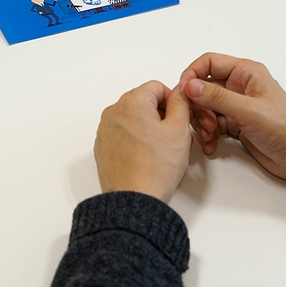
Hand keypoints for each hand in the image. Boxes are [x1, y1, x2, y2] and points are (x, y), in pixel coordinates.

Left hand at [94, 81, 191, 202]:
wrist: (134, 198)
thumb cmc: (155, 167)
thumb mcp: (179, 129)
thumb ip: (181, 103)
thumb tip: (179, 93)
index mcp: (132, 101)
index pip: (157, 87)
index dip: (174, 101)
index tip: (182, 117)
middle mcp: (114, 111)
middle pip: (144, 103)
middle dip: (162, 116)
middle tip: (176, 136)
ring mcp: (106, 129)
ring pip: (134, 119)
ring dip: (150, 129)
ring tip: (163, 150)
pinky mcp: (103, 146)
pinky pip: (123, 135)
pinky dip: (136, 141)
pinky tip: (147, 158)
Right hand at [180, 53, 285, 200]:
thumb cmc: (285, 130)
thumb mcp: (248, 111)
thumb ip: (217, 97)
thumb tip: (190, 85)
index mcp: (246, 73)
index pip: (209, 63)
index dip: (192, 75)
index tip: (184, 93)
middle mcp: (240, 86)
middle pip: (203, 86)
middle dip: (197, 105)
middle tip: (201, 122)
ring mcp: (237, 105)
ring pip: (205, 106)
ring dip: (201, 121)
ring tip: (209, 135)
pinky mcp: (236, 123)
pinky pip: (212, 123)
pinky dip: (208, 133)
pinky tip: (211, 144)